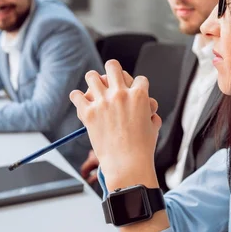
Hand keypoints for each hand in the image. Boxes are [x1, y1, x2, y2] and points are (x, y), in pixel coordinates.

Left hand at [70, 60, 160, 191]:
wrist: (127, 165)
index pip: (139, 78)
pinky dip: (77, 98)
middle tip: (110, 79)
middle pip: (113, 66)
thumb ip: (151, 115)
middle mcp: (121, 94)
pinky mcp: (89, 113)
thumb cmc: (142, 149)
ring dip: (93, 81)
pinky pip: (76, 96)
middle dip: (112, 70)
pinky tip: (81, 102)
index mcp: (139, 96)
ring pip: (92, 76)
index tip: (133, 92)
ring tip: (94, 88)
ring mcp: (103, 102)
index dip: (137, 85)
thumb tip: (150, 112)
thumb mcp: (154, 128)